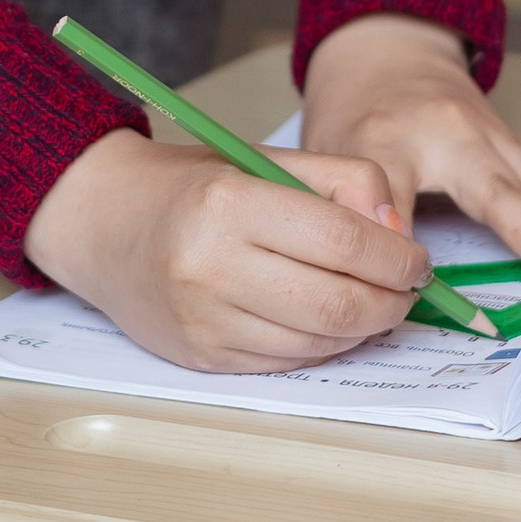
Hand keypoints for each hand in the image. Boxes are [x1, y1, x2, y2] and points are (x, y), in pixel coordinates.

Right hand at [24, 125, 432, 371]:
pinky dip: (323, 347)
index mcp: (229, 202)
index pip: (342, 240)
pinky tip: (329, 323)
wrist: (102, 225)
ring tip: (373, 305)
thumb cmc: (190, 187)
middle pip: (336, 304)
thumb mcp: (266, 158)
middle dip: (391, 303)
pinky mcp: (202, 358)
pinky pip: (286, 363)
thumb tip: (399, 236)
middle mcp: (211, 266)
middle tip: (407, 291)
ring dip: (363, 331)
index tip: (418, 262)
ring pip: (316, 343)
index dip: (396, 258)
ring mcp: (204, 321)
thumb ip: (343, 182)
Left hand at [301, 12, 520, 286]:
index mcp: (387, 139)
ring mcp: (487, 131)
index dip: (400, 238)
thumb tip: (381, 266)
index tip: (415, 284)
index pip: (393, 193)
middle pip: (496, 188)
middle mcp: (448, 131)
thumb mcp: (328, 156)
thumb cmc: (355, 113)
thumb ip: (347, 206)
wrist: (386, 51)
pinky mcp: (509, 139)